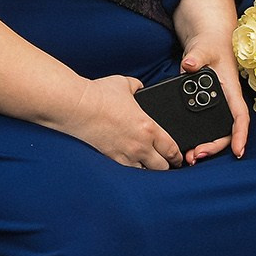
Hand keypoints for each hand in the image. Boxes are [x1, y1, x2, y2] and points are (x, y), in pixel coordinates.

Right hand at [52, 74, 182, 170]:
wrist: (76, 106)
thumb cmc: (99, 94)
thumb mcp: (125, 84)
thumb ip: (138, 86)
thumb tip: (140, 87)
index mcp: (149, 128)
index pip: (171, 149)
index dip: (178, 155)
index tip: (178, 157)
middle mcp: (140, 146)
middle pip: (162, 167)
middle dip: (167, 165)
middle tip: (167, 164)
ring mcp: (125, 155)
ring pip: (145, 172)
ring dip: (149, 169)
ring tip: (149, 167)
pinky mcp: (110, 158)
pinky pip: (128, 171)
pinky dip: (132, 169)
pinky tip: (131, 165)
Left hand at [172, 0, 246, 160]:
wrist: (204, 31)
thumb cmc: (211, 38)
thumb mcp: (204, 46)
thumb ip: (197, 56)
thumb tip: (189, 65)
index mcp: (230, 88)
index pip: (240, 116)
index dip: (240, 135)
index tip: (238, 151)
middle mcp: (223, 97)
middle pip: (224, 129)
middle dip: (213, 146)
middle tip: (193, 155)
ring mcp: (212, 99)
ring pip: (212, 128)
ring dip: (203, 143)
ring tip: (187, 155)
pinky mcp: (200, 98)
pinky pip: (201, 121)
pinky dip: (193, 133)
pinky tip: (181, 141)